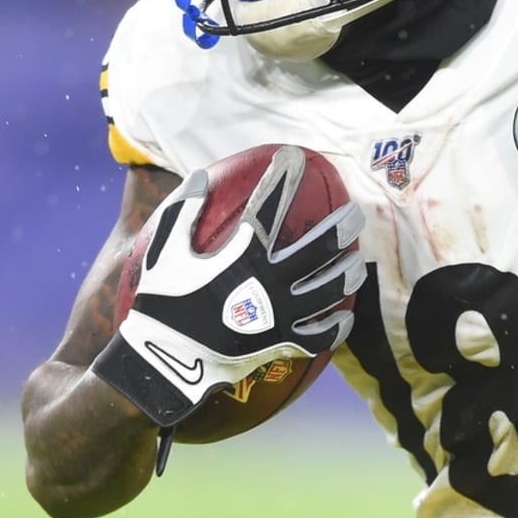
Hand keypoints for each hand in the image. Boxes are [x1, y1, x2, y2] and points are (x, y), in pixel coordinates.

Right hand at [92, 163, 363, 425]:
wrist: (165, 362)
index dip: (283, 175)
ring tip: (355, 263)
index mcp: (243, 255)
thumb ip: (183, 211)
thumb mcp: (165, 252)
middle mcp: (271, 283)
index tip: (294, 155)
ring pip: (331, 290)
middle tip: (355, 214)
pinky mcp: (284, 344)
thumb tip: (202, 176)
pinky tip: (344, 317)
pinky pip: (322, 335)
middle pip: (321, 247)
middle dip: (342, 225)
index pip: (269, 204)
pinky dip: (337, 326)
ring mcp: (282, 315)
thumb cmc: (161, 303)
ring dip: (347, 273)